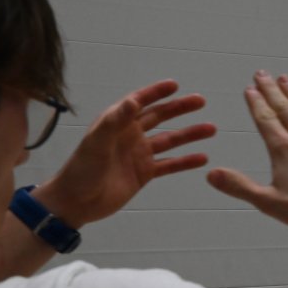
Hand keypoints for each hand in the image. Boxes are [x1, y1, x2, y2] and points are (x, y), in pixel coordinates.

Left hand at [35, 81, 213, 226]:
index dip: (155, 93)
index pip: (139, 103)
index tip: (174, 85)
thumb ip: (115, 121)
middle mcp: (130, 135)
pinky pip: (170, 165)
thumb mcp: (96, 143)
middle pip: (160, 117)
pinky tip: (203, 159)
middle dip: (179, 108)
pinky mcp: (145, 173)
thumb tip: (135, 101)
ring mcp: (139, 154)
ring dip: (189, 134)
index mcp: (116, 124)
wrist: (76, 202)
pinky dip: (186, 162)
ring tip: (211, 129)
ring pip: (170, 141)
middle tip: (201, 101)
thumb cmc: (82, 170)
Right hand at [207, 72, 287, 230]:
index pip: (265, 119)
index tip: (250, 89)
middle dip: (271, 89)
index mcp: (283, 149)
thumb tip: (212, 175)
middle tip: (262, 74)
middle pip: (283, 107)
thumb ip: (239, 186)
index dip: (256, 103)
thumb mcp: (269, 202)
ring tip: (286, 79)